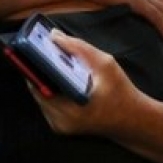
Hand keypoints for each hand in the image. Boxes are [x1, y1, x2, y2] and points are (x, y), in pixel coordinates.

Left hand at [27, 29, 146, 138]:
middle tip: (39, 50)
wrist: (133, 121)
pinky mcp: (59, 127)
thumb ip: (78, 48)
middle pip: (36, 89)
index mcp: (71, 109)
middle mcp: (60, 122)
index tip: (29, 47)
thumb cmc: (121, 92)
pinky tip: (56, 76)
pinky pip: (46, 103)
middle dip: (38, 69)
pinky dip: (49, 89)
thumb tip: (53, 35)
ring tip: (47, 60)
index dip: (32, 64)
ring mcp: (58, 127)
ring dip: (43, 78)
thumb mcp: (105, 64)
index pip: (39, 84)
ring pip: (39, 96)